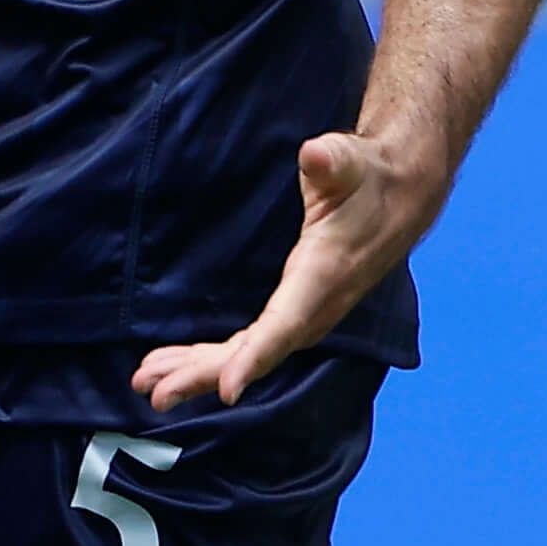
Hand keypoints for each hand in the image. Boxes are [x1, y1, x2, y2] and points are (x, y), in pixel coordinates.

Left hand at [137, 126, 449, 411]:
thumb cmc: (367, 177)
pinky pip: (250, 345)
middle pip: (255, 352)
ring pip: (247, 354)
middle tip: (154, 391)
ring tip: (147, 383)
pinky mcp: (294, 311)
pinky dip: (212, 359)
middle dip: (205, 374)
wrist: (399, 195)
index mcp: (323, 275)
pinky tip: (177, 365)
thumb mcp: (349, 162)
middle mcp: (314, 307)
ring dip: (197, 370)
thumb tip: (316, 155)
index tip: (227, 388)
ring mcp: (303, 314)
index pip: (286, 325)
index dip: (255, 358)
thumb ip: (332, 161)